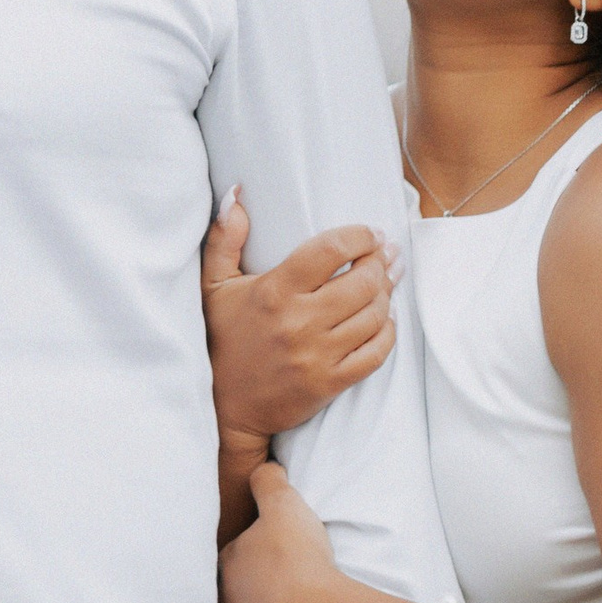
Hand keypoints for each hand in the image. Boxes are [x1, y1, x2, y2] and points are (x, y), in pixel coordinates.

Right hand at [201, 194, 395, 449]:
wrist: (224, 408)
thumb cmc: (222, 340)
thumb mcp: (213, 287)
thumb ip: (224, 239)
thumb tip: (235, 194)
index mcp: (274, 291)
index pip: (331, 250)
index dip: (360, 236)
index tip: (371, 233)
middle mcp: (299, 322)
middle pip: (362, 282)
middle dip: (381, 263)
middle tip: (387, 255)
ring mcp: (317, 355)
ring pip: (373, 316)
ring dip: (387, 294)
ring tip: (388, 281)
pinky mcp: (329, 383)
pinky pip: (375, 354)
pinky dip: (387, 333)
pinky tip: (384, 320)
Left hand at [218, 459, 341, 602]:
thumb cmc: (298, 559)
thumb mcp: (284, 503)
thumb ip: (267, 481)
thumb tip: (262, 468)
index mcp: (226, 562)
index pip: (234, 554)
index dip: (254, 552)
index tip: (275, 555)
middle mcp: (221, 600)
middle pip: (235, 590)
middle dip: (253, 588)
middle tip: (282, 584)